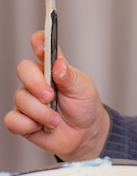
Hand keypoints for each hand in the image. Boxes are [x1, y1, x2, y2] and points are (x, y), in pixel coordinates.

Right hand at [4, 31, 109, 161]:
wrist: (84, 133)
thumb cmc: (84, 106)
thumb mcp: (84, 89)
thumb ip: (70, 77)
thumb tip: (59, 64)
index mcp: (53, 67)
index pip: (42, 47)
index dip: (39, 42)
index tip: (41, 47)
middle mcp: (37, 80)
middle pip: (24, 70)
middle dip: (36, 84)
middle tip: (51, 97)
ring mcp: (28, 99)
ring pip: (20, 99)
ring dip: (41, 112)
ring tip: (56, 119)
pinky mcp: (21, 119)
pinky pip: (12, 120)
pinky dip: (29, 125)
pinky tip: (42, 127)